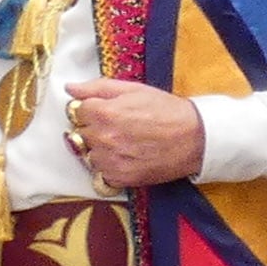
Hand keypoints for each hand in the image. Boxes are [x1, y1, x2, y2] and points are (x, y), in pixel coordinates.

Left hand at [60, 77, 206, 190]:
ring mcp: (110, 160)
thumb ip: (98, 87)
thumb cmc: (167, 111)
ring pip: (89, 154)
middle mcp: (103, 138)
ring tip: (125, 143)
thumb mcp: (134, 89)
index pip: (77, 111)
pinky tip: (128, 157)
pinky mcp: (120, 178)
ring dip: (101, 150)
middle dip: (96, 129)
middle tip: (120, 127)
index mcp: (104, 112)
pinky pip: (101, 173)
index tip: (107, 111)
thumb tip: (71, 88)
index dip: (92, 109)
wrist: (195, 138)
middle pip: (81, 133)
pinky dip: (111, 167)